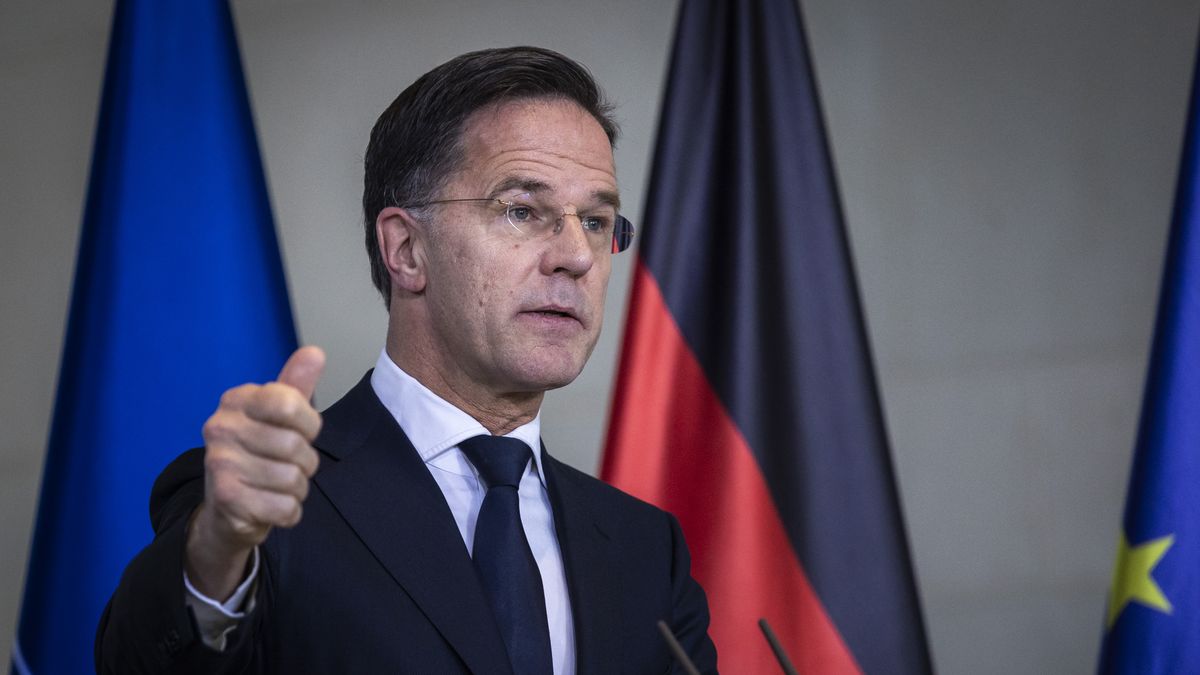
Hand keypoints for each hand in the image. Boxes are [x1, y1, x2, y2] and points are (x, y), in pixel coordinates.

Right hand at [185, 346, 325, 600]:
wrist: (226, 509)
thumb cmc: (259, 453)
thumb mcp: (278, 416)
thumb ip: (296, 386)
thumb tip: (315, 353)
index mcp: (236, 400)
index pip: (291, 404)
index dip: (309, 424)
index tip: (301, 432)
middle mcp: (221, 427)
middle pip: (296, 445)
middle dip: (305, 462)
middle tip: (287, 465)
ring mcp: (219, 463)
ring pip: (293, 478)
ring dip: (297, 488)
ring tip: (276, 485)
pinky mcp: (227, 499)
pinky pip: (286, 507)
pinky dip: (289, 511)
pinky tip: (271, 504)